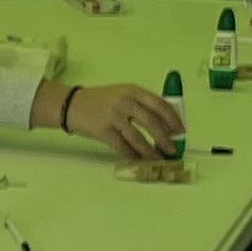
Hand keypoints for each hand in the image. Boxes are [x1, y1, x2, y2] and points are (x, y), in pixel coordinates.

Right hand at [54, 81, 184, 159]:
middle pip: (151, 122)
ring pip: (138, 138)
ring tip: (158, 159)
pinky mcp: (103, 131)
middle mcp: (125, 102)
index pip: (159, 104)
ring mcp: (113, 117)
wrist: (70, 105)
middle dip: (165, 138)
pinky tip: (138, 159)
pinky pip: (122, 147)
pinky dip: (132, 155)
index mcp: (133, 90)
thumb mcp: (121, 94)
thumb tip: (165, 124)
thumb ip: (141, 104)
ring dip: (151, 151)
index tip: (180, 131)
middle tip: (172, 149)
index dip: (172, 119)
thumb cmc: (100, 101)